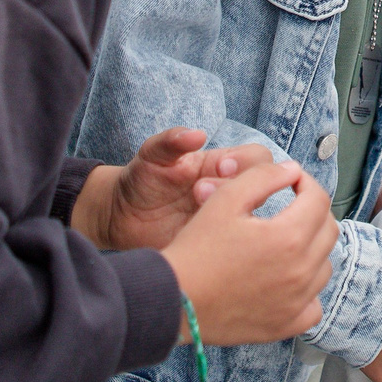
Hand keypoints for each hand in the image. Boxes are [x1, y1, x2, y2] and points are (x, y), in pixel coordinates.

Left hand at [71, 129, 273, 252]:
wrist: (120, 216)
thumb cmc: (141, 178)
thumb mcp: (152, 155)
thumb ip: (172, 140)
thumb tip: (198, 134)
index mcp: (221, 166)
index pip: (258, 159)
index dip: (246, 163)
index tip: (222, 168)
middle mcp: (229, 192)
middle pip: (261, 188)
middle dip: (234, 188)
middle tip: (199, 192)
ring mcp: (224, 220)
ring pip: (251, 218)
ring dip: (228, 214)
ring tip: (193, 211)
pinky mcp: (213, 246)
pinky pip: (233, 246)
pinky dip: (223, 243)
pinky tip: (195, 237)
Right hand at [163, 161, 335, 345]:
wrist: (172, 299)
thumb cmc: (196, 248)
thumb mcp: (226, 199)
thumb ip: (264, 177)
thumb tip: (293, 171)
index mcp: (289, 237)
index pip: (318, 199)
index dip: (305, 183)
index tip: (290, 182)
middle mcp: (301, 271)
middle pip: (328, 231)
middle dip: (313, 212)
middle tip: (290, 207)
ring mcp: (296, 302)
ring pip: (324, 266)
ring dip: (312, 248)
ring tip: (285, 242)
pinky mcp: (285, 325)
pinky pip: (314, 306)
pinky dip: (308, 291)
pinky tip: (288, 281)